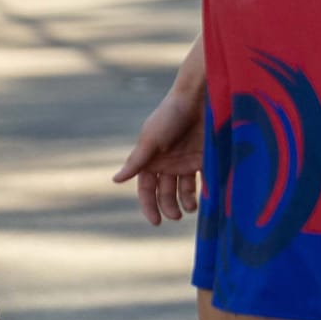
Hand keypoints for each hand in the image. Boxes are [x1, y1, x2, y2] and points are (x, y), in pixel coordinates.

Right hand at [114, 78, 206, 225]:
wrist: (199, 98)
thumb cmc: (170, 115)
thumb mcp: (151, 139)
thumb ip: (136, 161)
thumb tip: (116, 180)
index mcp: (150, 159)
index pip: (146, 188)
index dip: (149, 205)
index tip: (155, 221)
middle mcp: (167, 162)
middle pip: (164, 192)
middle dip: (168, 206)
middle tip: (176, 216)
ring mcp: (186, 161)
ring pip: (183, 190)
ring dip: (185, 202)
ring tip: (191, 208)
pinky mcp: (203, 159)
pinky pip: (201, 182)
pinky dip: (202, 193)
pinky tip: (204, 199)